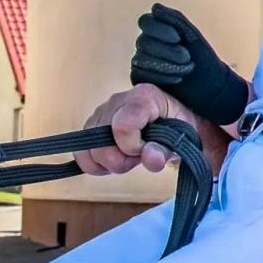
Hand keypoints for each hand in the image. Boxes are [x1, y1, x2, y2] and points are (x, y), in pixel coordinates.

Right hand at [75, 84, 199, 175]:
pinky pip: (81, 152)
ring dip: (107, 163)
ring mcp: (101, 113)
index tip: (145, 151)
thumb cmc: (180, 129)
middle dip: (119, 160)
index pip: (122, 126)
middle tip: (137, 158)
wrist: (176, 123)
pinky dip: (95, 164)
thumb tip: (151, 159)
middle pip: (100, 140)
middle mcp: (117, 101)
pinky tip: (114, 161)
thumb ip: (166, 150)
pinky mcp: (91, 126)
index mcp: (143, 97)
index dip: (131, 147)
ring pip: (87, 148)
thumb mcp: (182, 140)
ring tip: (128, 158)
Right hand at [129, 4, 249, 127]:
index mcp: (157, 29)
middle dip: (168, 51)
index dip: (160, 29)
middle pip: (143, 42)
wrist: (210, 85)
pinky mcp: (141, 78)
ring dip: (167, 65)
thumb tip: (155, 7)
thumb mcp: (192, 35)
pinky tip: (177, 78)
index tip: (178, 38)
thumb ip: (175, 19)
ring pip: (141, 59)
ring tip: (186, 68)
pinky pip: (140, 74)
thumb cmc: (202, 57)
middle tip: (187, 57)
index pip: (145, 22)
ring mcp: (142, 61)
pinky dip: (161, 77)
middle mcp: (146, 44)